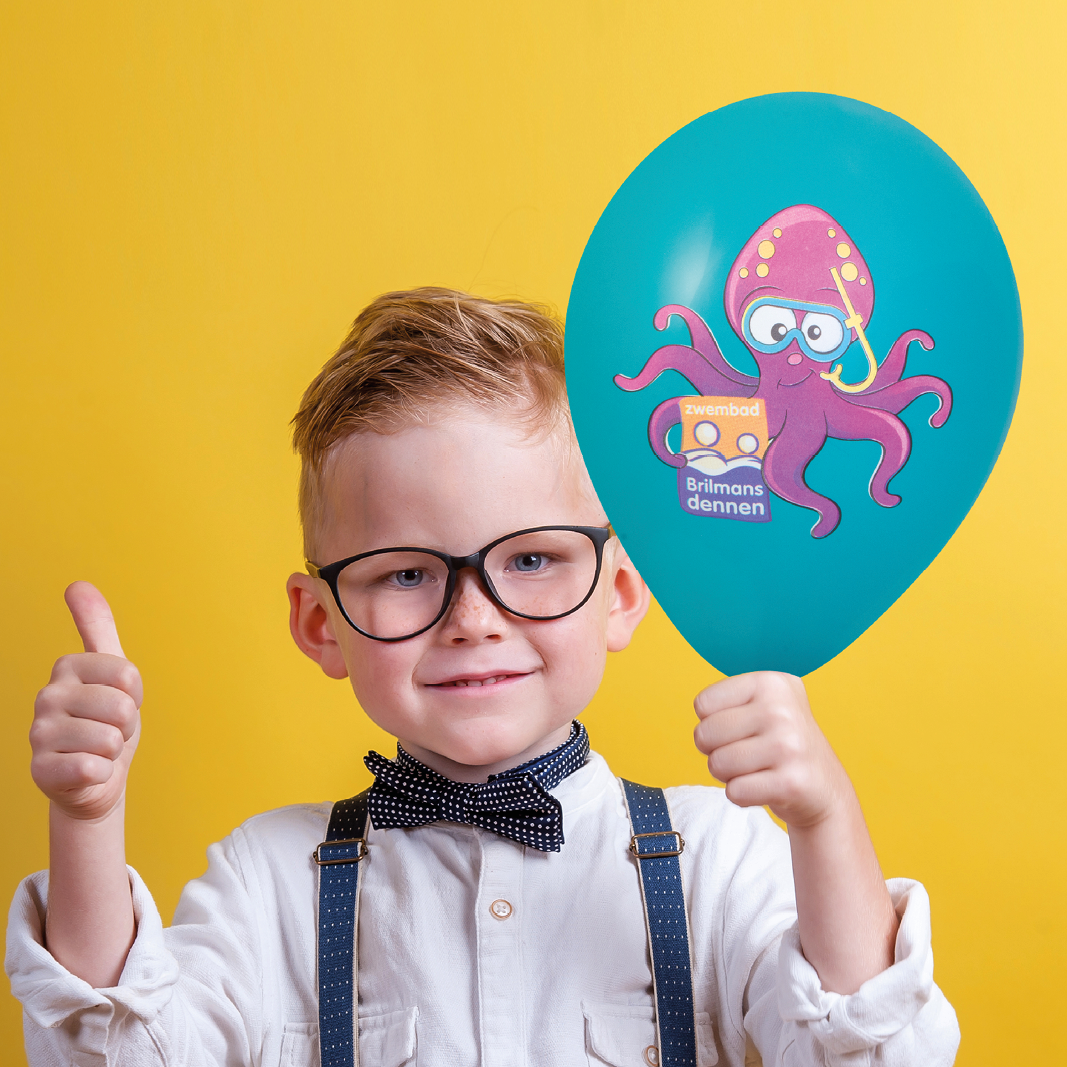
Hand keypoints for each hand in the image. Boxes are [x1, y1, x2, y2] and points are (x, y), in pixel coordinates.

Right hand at [31, 583, 141, 821]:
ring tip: (98, 749)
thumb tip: (77, 584)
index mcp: (67, 667)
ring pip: (110, 739)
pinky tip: (87, 770)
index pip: (127, 674)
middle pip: (121, 707)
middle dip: (126, 725)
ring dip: (114, 749)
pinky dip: (101, 773)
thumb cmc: (107, 721)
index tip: (120, 700)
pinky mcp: (41, 770)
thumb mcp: (112, 671)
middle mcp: (47, 696)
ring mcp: (40, 734)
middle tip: (109, 730)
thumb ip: (97, 627)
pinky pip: (93, 767)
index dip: (135, 694)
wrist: (96, 778)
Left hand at [693, 672, 847, 828]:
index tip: (739, 728)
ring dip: (729, 775)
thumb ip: (728, 698)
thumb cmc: (780, 743)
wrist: (825, 788)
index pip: (703, 704)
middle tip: (746, 754)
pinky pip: (735, 792)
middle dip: (715, 751)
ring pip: (716, 764)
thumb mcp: (763, 703)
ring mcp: (789, 746)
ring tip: (756, 769)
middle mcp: (782, 709)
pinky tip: (765, 787)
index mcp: (770, 683)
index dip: (711, 723)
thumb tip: (701, 709)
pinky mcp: (791, 782)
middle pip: (704, 734)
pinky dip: (742, 796)